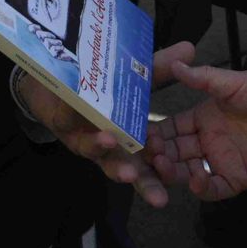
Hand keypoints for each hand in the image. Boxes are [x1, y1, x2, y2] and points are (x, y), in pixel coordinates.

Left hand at [18, 42, 192, 207]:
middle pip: (117, 168)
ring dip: (100, 146)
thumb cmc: (102, 88)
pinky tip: (75, 104)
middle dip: (128, 175)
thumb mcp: (134, 79)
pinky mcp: (59, 122)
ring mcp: (81, 136)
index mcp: (128, 142)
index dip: (154, 184)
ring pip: (90, 149)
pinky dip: (70, 111)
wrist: (57, 78)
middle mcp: (105, 147)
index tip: (164, 198)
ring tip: (110, 140)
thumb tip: (189, 49)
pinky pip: (64, 118)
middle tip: (138, 181)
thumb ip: (160, 68)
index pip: (143, 170)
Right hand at [147, 57, 246, 199]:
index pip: (169, 129)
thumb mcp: (233, 82)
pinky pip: (214, 187)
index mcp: (202, 117)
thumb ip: (203, 79)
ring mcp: (222, 160)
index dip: (153, 133)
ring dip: (173, 172)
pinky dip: (202, 187)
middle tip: (144, 154)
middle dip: (156, 155)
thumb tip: (176, 65)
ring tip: (163, 164)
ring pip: (188, 172)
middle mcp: (207, 141)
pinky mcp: (239, 177)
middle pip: (173, 153)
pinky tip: (195, 178)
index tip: (135, 135)